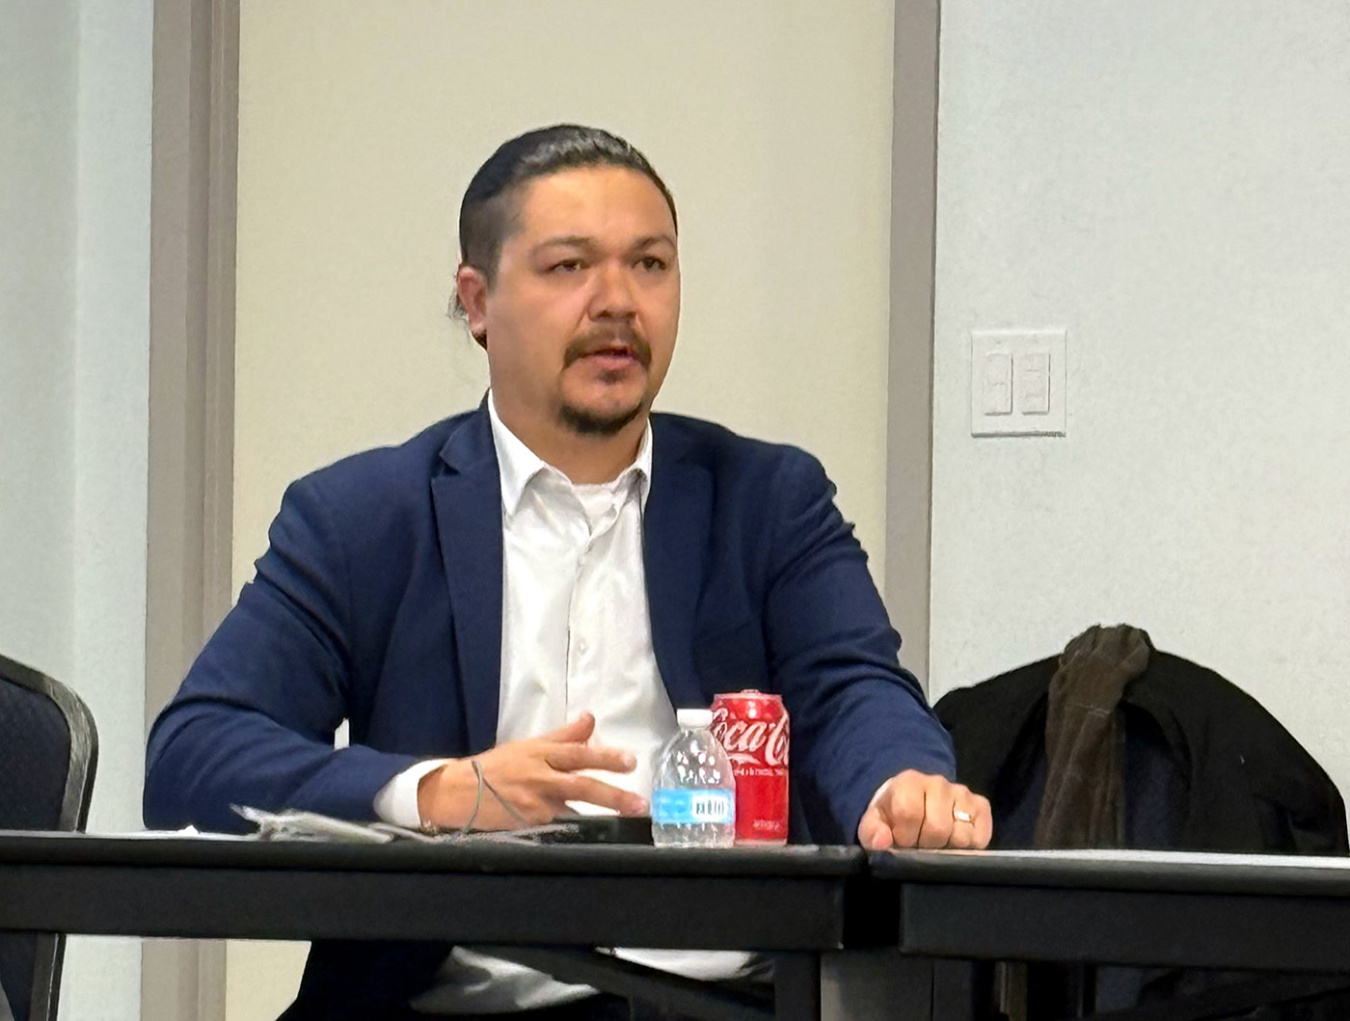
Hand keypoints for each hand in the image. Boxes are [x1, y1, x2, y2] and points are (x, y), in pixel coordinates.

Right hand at [416, 712, 646, 829]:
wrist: (460, 791)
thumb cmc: (498, 766)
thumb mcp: (530, 745)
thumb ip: (564, 735)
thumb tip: (590, 718)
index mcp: (542, 753)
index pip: (578, 753)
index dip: (605, 756)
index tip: (631, 762)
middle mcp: (541, 777)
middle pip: (581, 784)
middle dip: (613, 794)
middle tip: (640, 803)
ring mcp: (535, 804)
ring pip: (573, 810)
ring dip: (602, 815)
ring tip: (630, 818)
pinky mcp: (528, 824)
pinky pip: (558, 827)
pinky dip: (577, 830)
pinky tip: (598, 838)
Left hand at [857, 769, 991, 849]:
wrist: (912, 800)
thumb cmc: (892, 815)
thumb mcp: (874, 823)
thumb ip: (872, 832)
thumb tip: (882, 842)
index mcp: (909, 782)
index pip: (910, 813)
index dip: (905, 835)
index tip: (902, 840)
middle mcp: (938, 783)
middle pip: (938, 828)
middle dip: (927, 844)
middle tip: (920, 843)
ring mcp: (962, 793)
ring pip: (961, 835)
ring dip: (947, 847)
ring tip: (936, 841)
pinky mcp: (981, 805)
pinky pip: (980, 837)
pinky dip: (969, 846)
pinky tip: (953, 840)